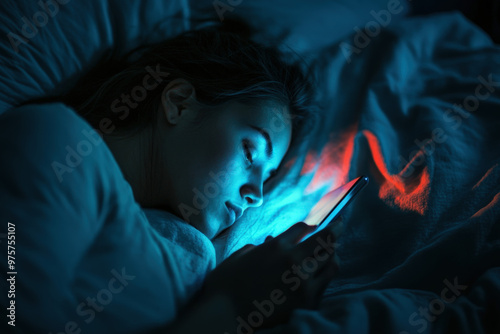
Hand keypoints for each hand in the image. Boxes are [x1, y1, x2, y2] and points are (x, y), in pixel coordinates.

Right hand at [200, 220, 342, 331]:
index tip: (318, 224)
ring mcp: (304, 282)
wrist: (224, 315)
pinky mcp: (308, 302)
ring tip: (333, 250)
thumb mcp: (242, 254)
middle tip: (339, 226)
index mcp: (277, 246)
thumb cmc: (227, 283)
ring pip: (331, 261)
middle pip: (326, 240)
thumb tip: (270, 241)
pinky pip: (326, 283)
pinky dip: (327, 273)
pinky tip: (325, 270)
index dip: (313, 224)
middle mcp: (295, 261)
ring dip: (333, 253)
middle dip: (335, 230)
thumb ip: (261, 245)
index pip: (305, 228)